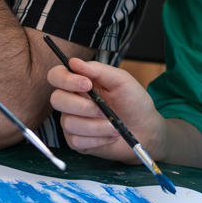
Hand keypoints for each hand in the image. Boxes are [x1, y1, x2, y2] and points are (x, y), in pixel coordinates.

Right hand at [48, 58, 165, 162]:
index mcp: (80, 83)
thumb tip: (74, 61)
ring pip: (68, 122)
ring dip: (95, 126)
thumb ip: (98, 70)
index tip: (86, 84)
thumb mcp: (121, 80)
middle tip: (103, 110)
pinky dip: (97, 139)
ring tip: (113, 127)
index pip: (56, 76)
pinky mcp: (77, 141)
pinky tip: (109, 136)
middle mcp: (72, 101)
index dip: (66, 79)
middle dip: (81, 106)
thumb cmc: (133, 102)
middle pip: (56, 99)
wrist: (145, 129)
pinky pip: (76, 140)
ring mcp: (72, 121)